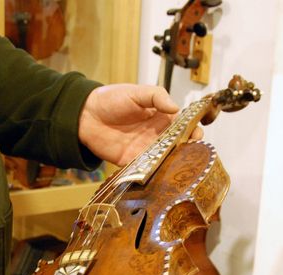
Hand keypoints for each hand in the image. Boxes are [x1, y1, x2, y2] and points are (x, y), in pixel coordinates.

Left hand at [79, 84, 202, 165]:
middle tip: (192, 151)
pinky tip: (164, 174)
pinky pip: (148, 169)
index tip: (197, 133)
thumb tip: (176, 107)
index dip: (193, 129)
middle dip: (188, 149)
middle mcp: (157, 135)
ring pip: (166, 159)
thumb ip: (157, 97)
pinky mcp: (133, 162)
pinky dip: (157, 172)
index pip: (183, 125)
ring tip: (182, 165)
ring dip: (175, 162)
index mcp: (161, 117)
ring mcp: (146, 149)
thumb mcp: (136, 92)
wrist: (85, 115)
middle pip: (179, 145)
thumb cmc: (111, 99)